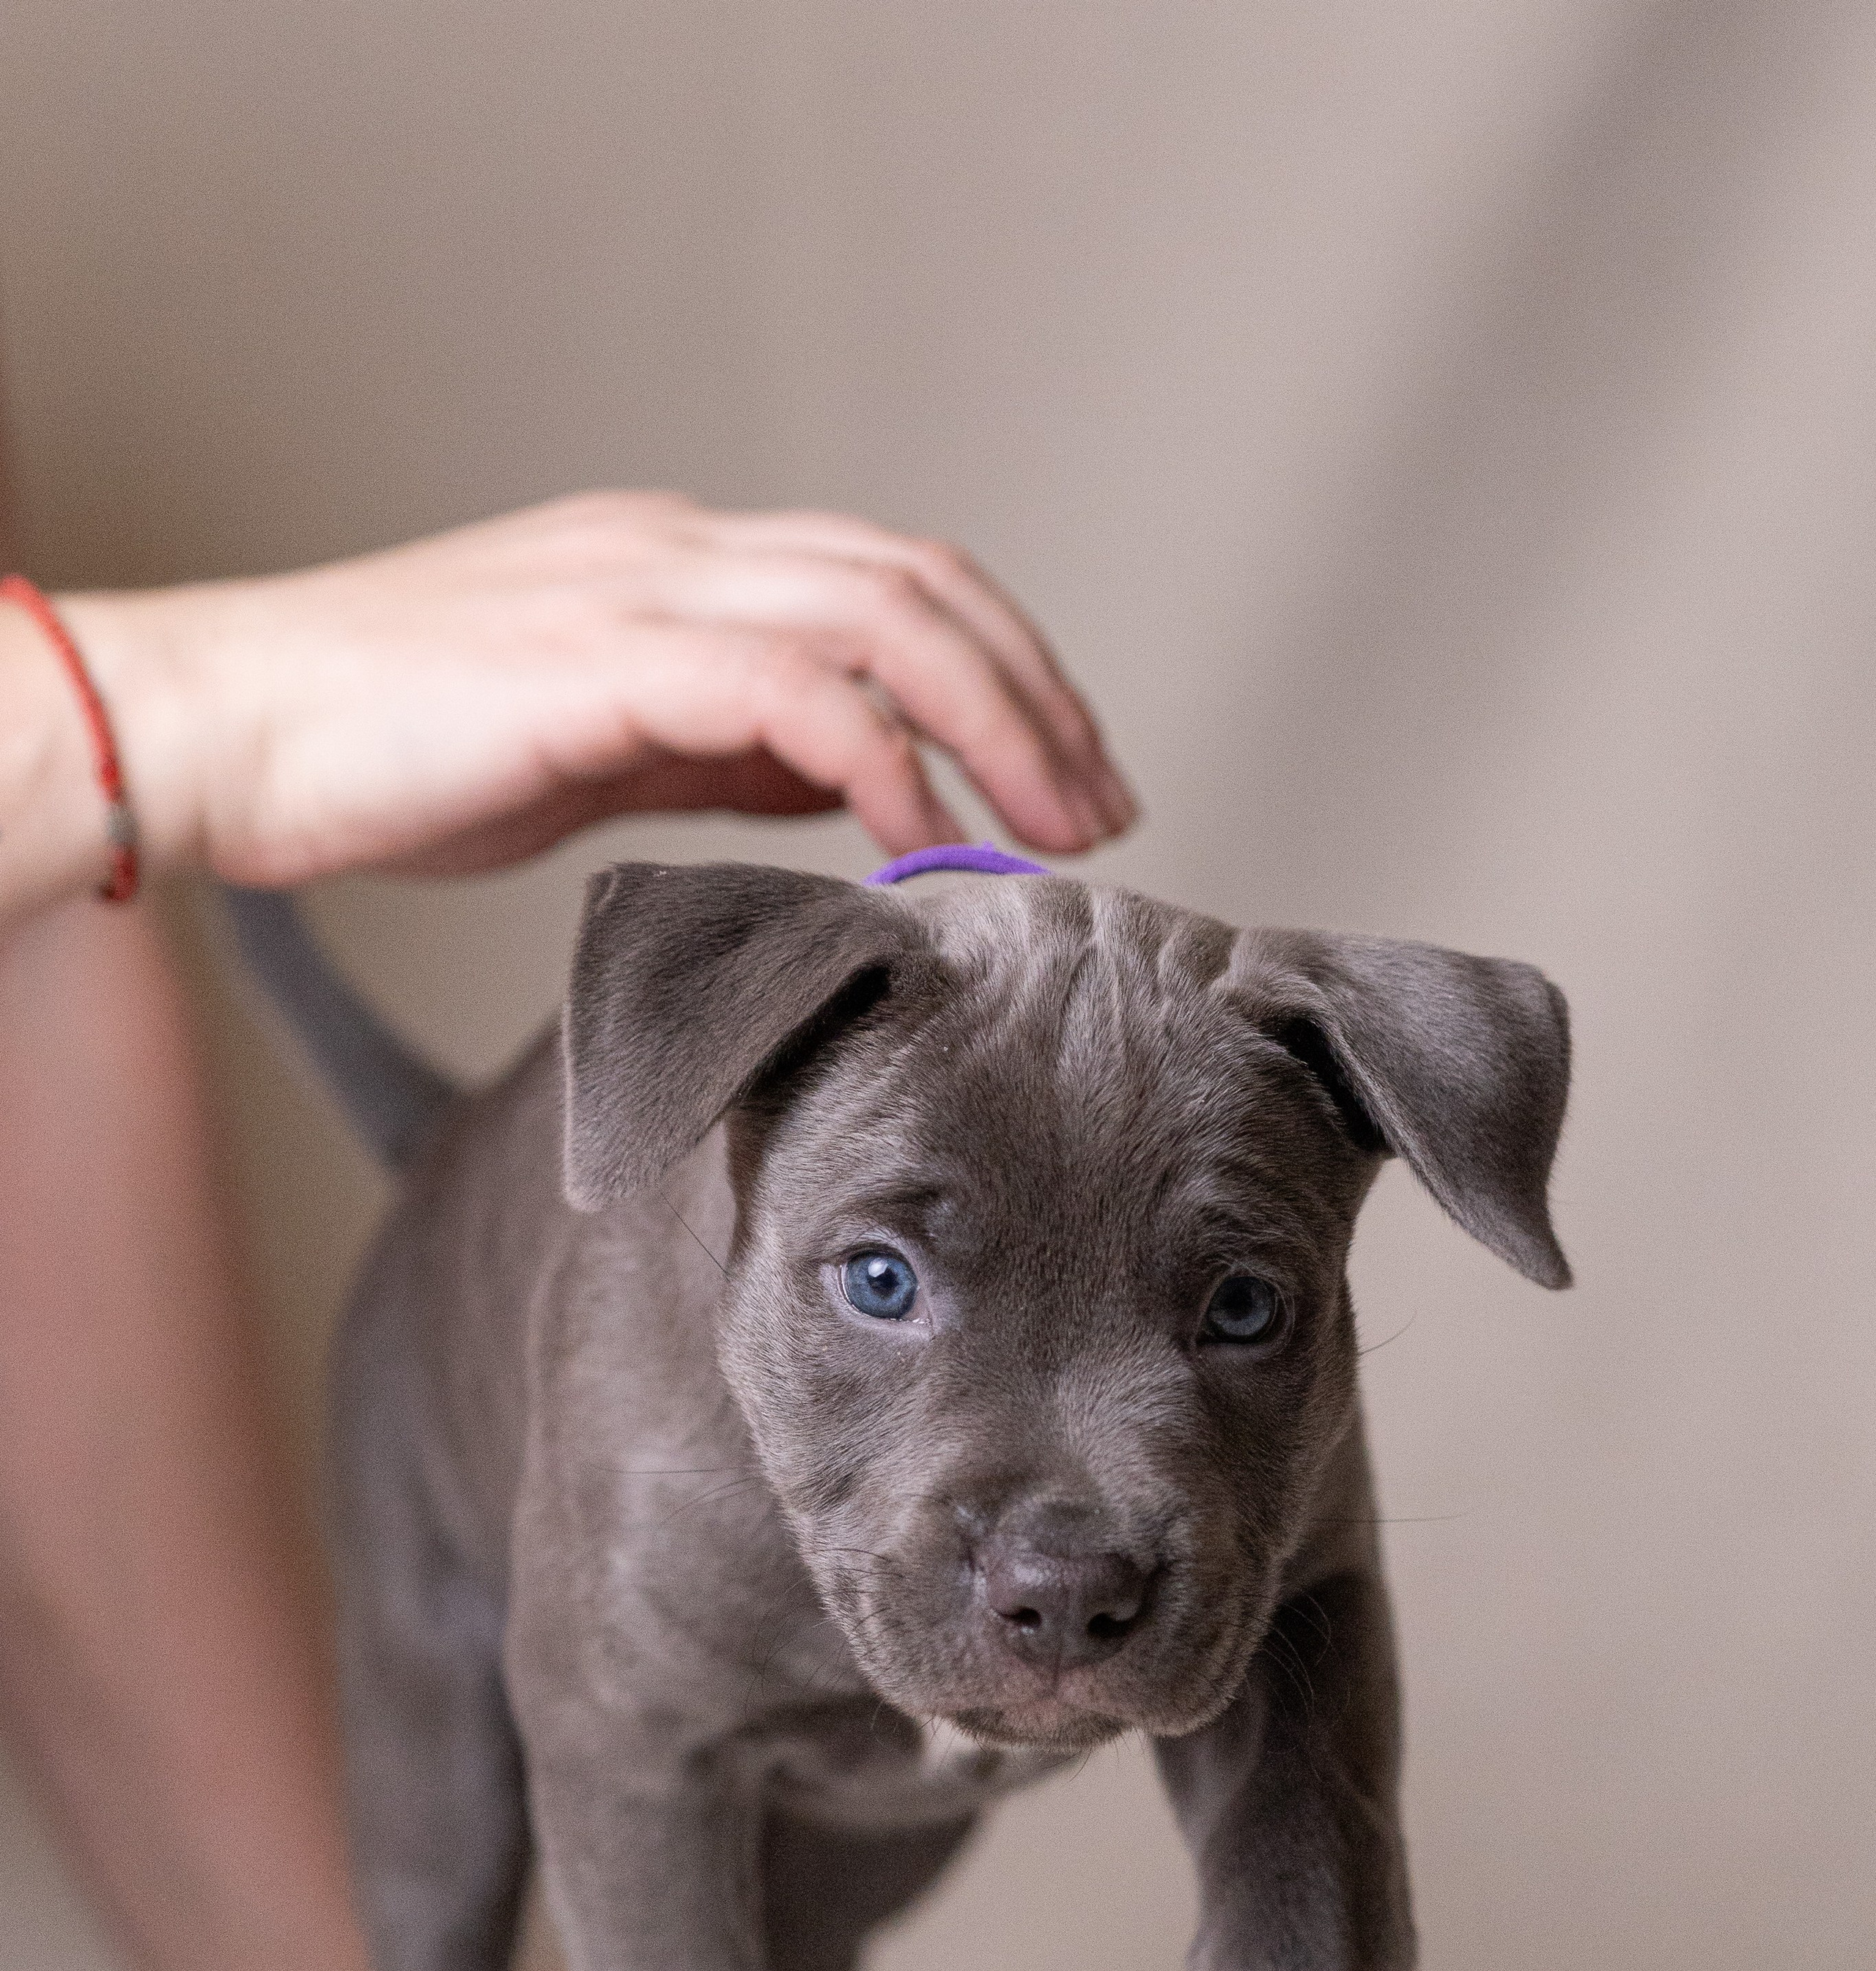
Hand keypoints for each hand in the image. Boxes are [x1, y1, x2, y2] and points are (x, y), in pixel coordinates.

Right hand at [60, 493, 1134, 885]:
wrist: (238, 730)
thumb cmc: (395, 751)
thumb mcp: (600, 749)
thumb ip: (724, 751)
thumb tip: (847, 783)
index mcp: (681, 566)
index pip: (891, 582)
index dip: (1004, 668)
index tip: (1065, 773)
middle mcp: (681, 553)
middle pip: (920, 583)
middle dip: (1036, 696)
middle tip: (1101, 811)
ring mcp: (643, 593)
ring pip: (881, 618)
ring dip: (992, 725)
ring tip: (1049, 833)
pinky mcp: (602, 659)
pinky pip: (789, 694)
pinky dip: (881, 760)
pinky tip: (924, 838)